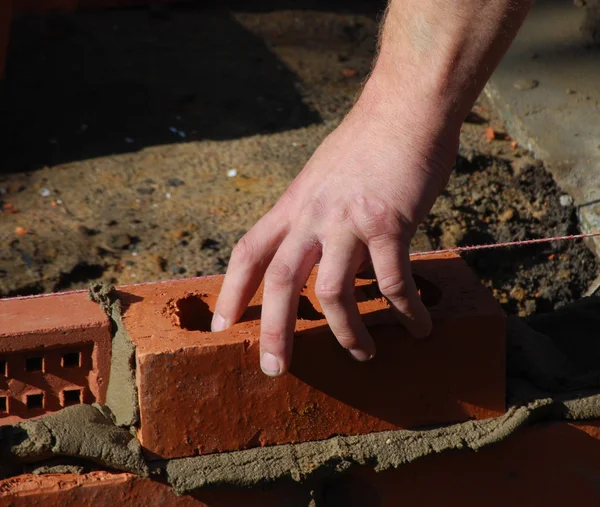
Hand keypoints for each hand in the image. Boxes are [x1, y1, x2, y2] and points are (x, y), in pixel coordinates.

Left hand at [211, 79, 460, 375]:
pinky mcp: (389, 225)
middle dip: (274, 331)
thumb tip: (316, 245)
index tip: (221, 326)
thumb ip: (312, 212)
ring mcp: (350, 222)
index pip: (249, 252)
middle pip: (280, 281)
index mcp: (294, 205)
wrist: (405, 107)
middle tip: (273, 369)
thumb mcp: (322, 174)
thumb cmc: (367, 141)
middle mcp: (314, 217)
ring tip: (361, 354)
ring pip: (334, 293)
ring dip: (347, 334)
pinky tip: (419, 327)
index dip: (231, 292)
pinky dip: (406, 312)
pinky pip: (394, 282)